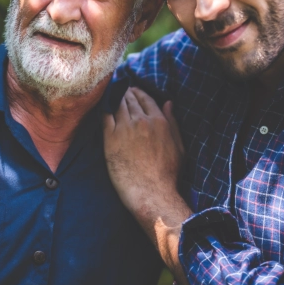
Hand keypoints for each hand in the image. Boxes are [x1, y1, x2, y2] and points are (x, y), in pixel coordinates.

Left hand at [103, 87, 183, 212]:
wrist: (150, 192)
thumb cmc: (168, 174)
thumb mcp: (179, 146)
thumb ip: (173, 123)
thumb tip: (169, 103)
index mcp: (159, 121)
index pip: (145, 98)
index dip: (138, 92)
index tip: (134, 91)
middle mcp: (141, 121)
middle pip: (130, 99)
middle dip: (126, 93)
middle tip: (122, 91)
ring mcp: (124, 129)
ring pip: (117, 105)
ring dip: (116, 99)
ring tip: (113, 97)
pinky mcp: (110, 139)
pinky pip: (105, 117)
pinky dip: (105, 109)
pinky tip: (104, 108)